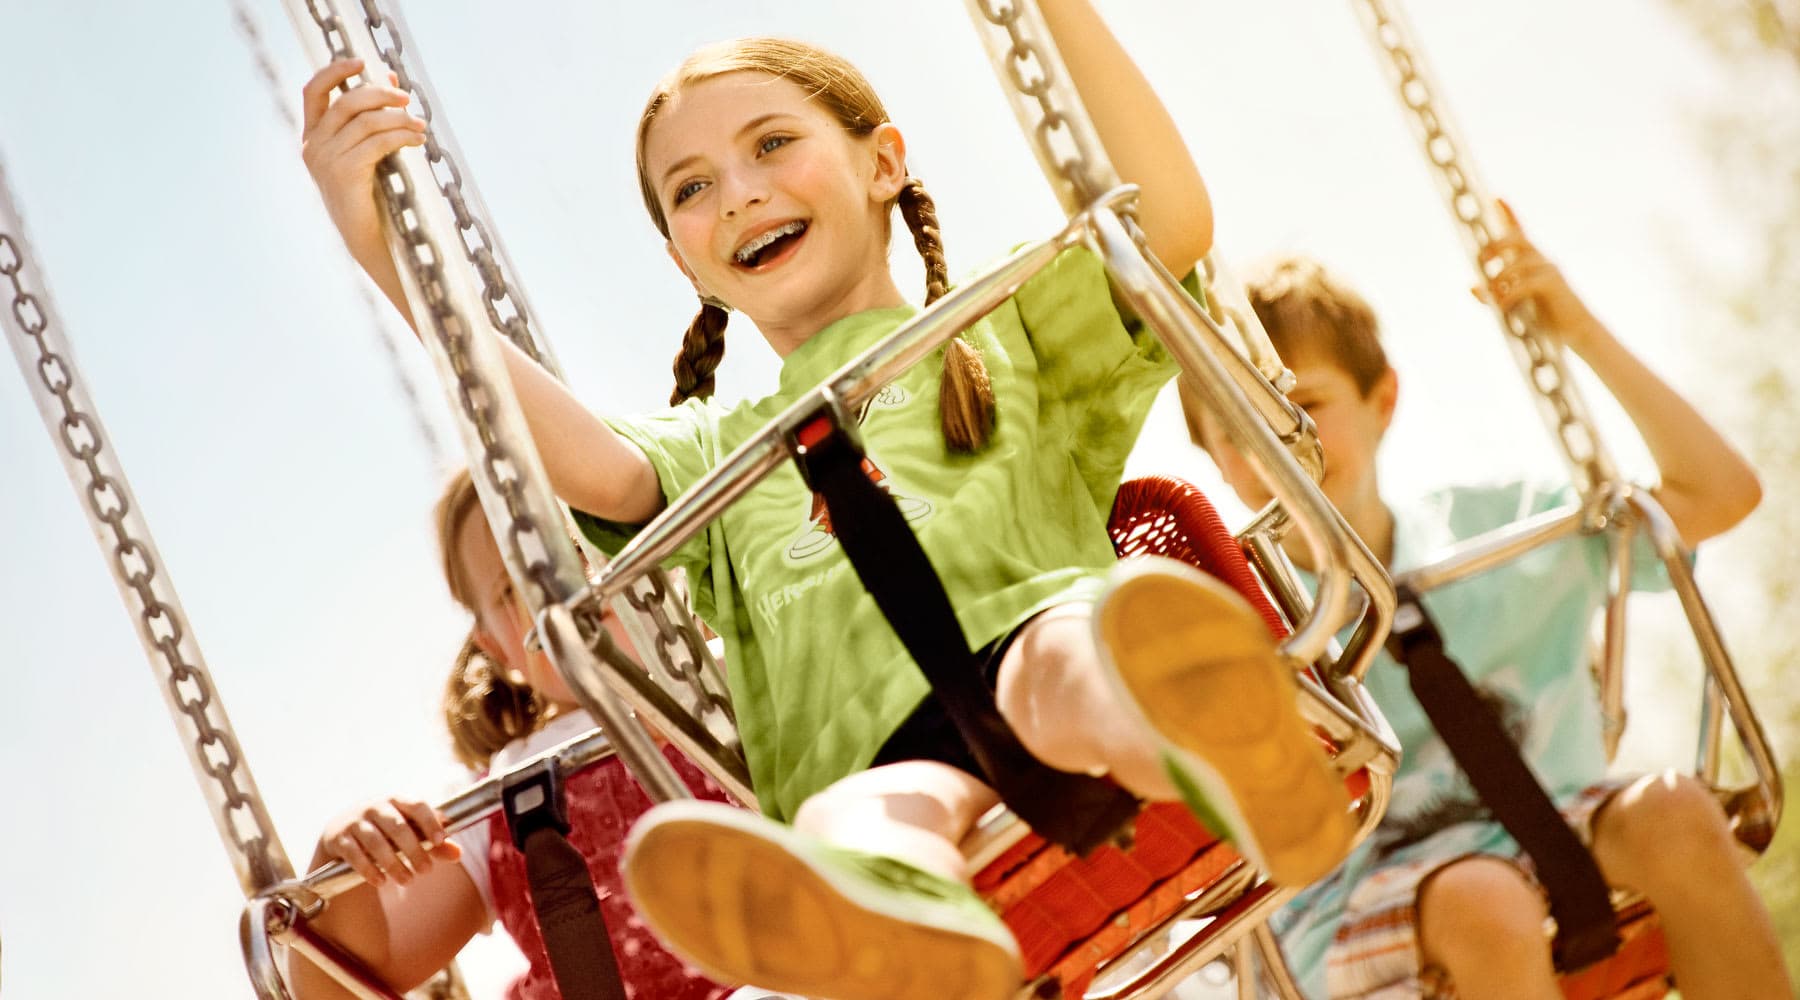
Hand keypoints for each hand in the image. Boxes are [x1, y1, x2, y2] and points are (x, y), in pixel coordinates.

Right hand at [300, 59, 426, 279]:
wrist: (372, 240)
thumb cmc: (373, 195)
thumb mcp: (369, 150)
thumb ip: (374, 117)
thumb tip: (390, 78)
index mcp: (313, 137)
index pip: (314, 91)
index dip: (335, 71)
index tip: (362, 61)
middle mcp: (313, 146)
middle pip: (346, 102)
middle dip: (380, 95)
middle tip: (408, 99)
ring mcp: (325, 161)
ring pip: (365, 122)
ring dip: (398, 119)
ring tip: (420, 127)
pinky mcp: (344, 175)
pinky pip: (376, 143)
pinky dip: (400, 137)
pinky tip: (416, 142)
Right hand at [320, 796, 459, 886]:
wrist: (341, 835)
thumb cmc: (385, 832)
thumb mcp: (409, 833)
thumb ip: (434, 843)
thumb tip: (458, 854)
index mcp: (396, 799)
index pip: (416, 804)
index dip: (430, 821)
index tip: (441, 840)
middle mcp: (374, 806)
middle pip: (397, 826)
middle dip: (414, 850)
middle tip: (426, 871)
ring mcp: (354, 821)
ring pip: (376, 842)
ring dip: (393, 863)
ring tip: (407, 880)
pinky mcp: (338, 838)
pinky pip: (354, 854)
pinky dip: (369, 869)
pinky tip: (381, 882)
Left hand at [1472, 199, 1604, 354]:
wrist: (1575, 334)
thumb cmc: (1545, 319)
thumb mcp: (1513, 306)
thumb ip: (1494, 295)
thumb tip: (1472, 286)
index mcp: (1532, 263)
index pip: (1520, 233)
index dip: (1509, 214)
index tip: (1495, 198)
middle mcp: (1542, 260)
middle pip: (1517, 240)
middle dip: (1495, 246)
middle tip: (1480, 259)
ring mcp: (1550, 270)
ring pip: (1518, 264)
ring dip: (1499, 279)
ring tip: (1492, 295)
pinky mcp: (1554, 284)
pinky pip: (1525, 284)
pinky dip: (1508, 297)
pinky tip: (1502, 309)